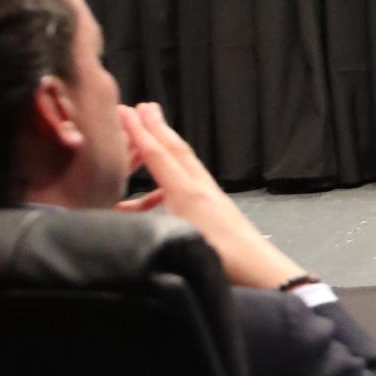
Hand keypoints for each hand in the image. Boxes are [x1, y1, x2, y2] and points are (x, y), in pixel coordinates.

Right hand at [113, 101, 302, 288]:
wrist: (259, 269)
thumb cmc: (223, 260)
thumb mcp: (180, 242)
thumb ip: (146, 229)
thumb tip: (115, 219)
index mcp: (188, 193)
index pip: (158, 155)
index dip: (139, 132)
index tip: (125, 111)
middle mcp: (198, 188)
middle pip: (174, 149)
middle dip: (156, 127)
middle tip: (142, 106)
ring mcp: (207, 196)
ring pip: (180, 164)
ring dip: (162, 149)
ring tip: (146, 137)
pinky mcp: (212, 207)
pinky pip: (182, 188)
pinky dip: (163, 185)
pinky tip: (146, 199)